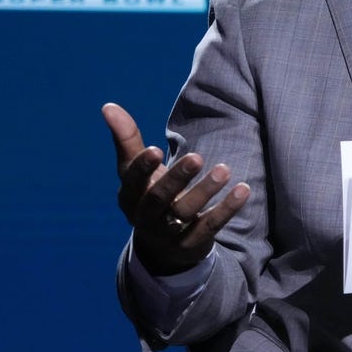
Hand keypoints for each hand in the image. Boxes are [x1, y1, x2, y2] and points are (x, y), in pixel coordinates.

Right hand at [102, 102, 249, 275]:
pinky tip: (243, 189)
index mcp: (130, 197)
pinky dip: (227, 209)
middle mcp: (145, 217)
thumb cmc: (149, 194)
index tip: (156, 149)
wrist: (162, 246)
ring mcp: (169, 233)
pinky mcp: (192, 243)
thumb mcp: (134, 171)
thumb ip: (126, 140)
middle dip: (177, 178)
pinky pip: (210, 227)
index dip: (142, 168)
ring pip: (186, 212)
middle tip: (197, 157)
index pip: (132, 182)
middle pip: (159, 199)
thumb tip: (108, 106)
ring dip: (205, 191)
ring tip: (225, 170)